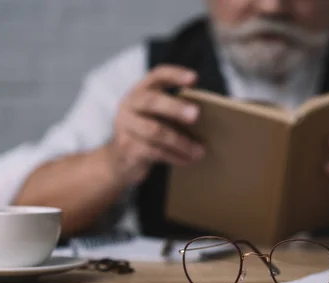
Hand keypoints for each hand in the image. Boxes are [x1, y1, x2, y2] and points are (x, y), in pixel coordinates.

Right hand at [107, 64, 204, 184]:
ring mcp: (125, 127)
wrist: (117, 162)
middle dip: (176, 108)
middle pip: (152, 102)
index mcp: (140, 91)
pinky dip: (175, 156)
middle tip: (196, 114)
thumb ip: (173, 111)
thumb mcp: (155, 117)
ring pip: (156, 131)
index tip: (194, 78)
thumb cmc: (146, 135)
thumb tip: (211, 116)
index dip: (175, 75)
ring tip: (200, 151)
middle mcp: (129, 105)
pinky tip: (189, 160)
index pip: (157, 75)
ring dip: (181, 142)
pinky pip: (155, 151)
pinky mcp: (127, 148)